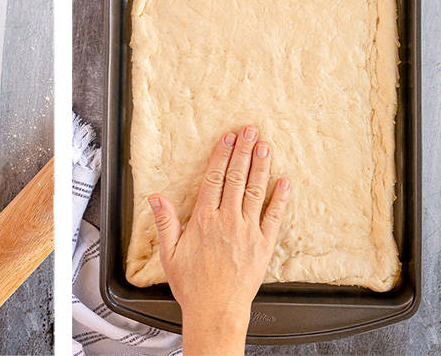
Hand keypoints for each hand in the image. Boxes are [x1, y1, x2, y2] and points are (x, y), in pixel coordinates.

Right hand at [148, 125, 290, 355]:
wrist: (215, 310)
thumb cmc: (192, 286)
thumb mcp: (170, 254)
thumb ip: (165, 222)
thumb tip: (156, 197)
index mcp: (204, 220)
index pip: (213, 179)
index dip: (221, 156)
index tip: (227, 138)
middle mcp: (227, 221)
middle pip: (236, 178)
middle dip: (243, 151)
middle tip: (250, 130)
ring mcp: (248, 231)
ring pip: (254, 191)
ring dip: (260, 167)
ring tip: (264, 146)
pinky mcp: (263, 244)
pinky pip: (274, 216)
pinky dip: (280, 198)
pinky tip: (285, 182)